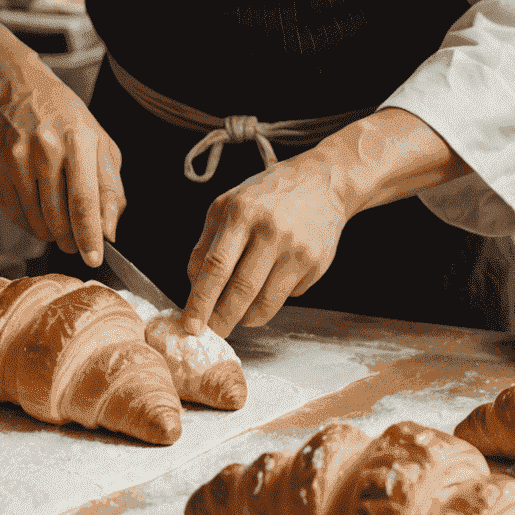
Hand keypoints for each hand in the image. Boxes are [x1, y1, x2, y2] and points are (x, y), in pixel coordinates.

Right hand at [0, 65, 124, 264]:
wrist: (17, 92)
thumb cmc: (67, 119)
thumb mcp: (101, 143)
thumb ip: (111, 188)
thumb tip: (110, 230)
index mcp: (77, 140)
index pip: (84, 200)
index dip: (89, 235)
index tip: (94, 259)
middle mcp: (43, 150)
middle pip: (58, 217)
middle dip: (71, 240)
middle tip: (77, 244)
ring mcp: (14, 161)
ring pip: (35, 221)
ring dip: (51, 234)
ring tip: (60, 226)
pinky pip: (15, 215)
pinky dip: (31, 224)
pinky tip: (40, 212)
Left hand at [180, 153, 350, 337]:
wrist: (323, 182)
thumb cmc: (269, 195)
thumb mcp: (229, 205)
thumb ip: (206, 244)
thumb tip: (194, 287)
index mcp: (242, 212)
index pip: (216, 266)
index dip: (201, 301)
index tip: (191, 326)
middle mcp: (272, 231)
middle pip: (241, 291)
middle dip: (222, 320)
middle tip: (212, 332)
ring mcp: (297, 249)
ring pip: (265, 304)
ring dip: (246, 317)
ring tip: (239, 313)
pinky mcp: (317, 264)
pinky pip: (288, 297)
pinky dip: (273, 298)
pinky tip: (274, 278)